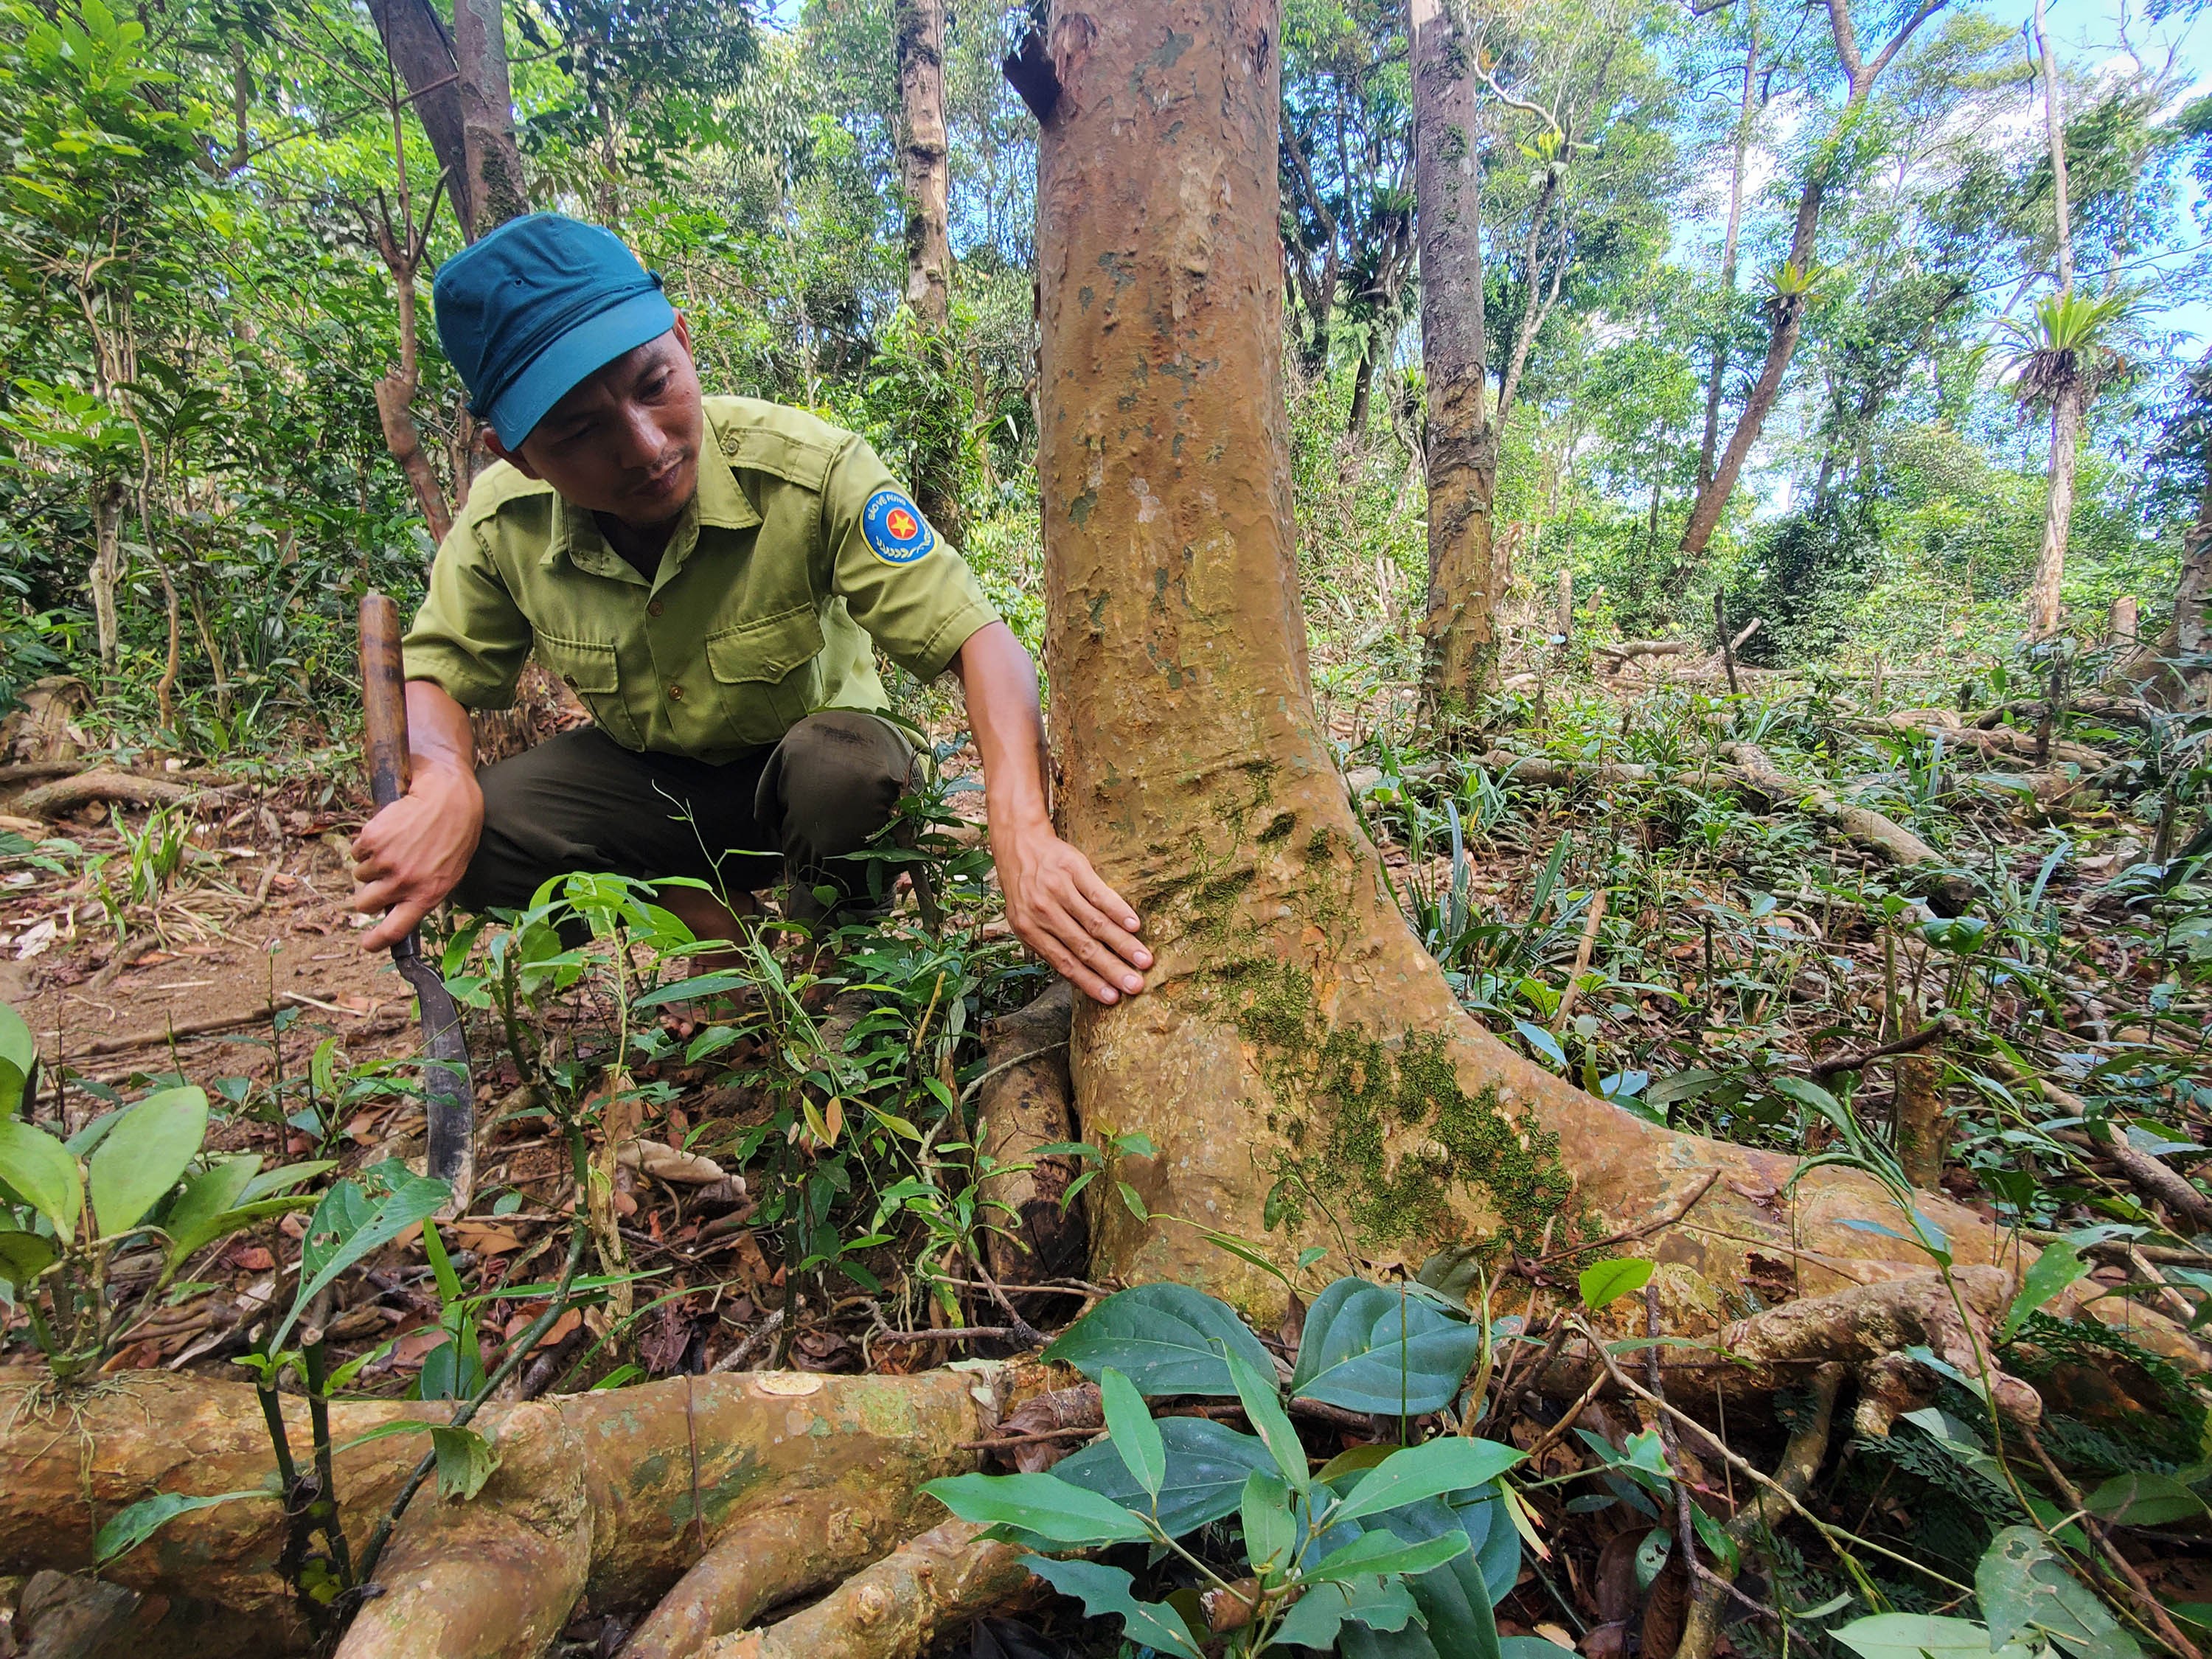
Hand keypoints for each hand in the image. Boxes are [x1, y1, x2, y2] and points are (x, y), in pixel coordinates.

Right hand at [351, 764, 483, 951]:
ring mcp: (386, 862)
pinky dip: (368, 842)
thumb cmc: (454, 834)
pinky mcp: (372, 839)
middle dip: (368, 894)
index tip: (366, 945)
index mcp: (427, 895)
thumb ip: (423, 892)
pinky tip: (390, 830)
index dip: (376, 940)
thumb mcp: (448, 872)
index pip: (395, 929)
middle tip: (381, 878)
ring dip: (372, 862)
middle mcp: (404, 883)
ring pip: (360, 875)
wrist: (448, 796)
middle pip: (366, 904)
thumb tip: (397, 908)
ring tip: (398, 844)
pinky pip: (358, 850)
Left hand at [991, 817, 1150, 1004]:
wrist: (1020, 844)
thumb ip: (1047, 945)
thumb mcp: (1025, 920)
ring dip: (1123, 944)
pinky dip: (1118, 910)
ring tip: (1144, 960)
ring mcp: (1058, 890)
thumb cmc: (1027, 890)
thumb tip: (1079, 977)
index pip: (1064, 963)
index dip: (1089, 981)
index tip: (1112, 997)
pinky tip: (1135, 925)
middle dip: (1112, 969)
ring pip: (1095, 923)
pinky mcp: (1073, 869)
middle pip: (1083, 947)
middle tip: (1135, 986)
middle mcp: (1042, 912)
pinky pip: (1098, 894)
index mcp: (1029, 930)